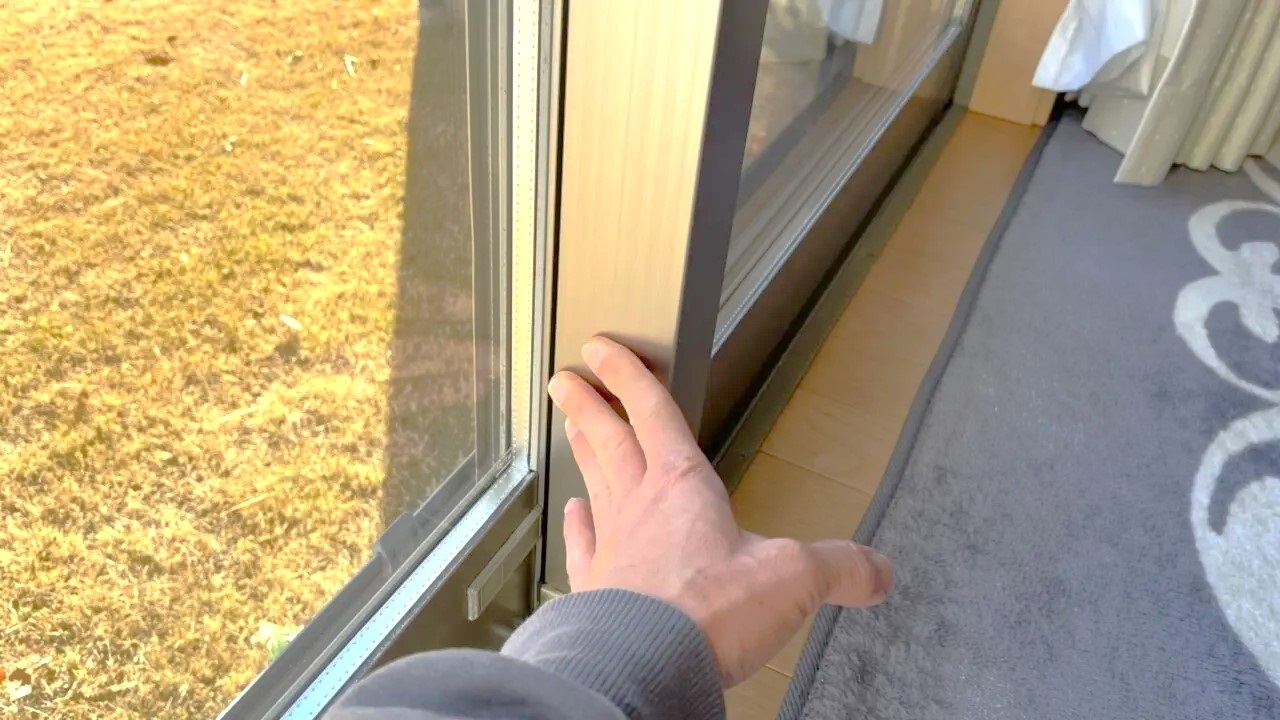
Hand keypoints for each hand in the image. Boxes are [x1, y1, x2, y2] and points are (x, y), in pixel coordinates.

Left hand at [547, 337, 893, 686]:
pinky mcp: (595, 590)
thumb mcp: (794, 578)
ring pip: (595, 482)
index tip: (602, 348)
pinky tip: (574, 514)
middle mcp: (639, 507)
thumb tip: (878, 571)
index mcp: (682, 485)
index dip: (628, 375)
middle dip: (590, 405)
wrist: (645, 665)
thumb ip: (838, 567)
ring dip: (582, 452)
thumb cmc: (709, 612)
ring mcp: (612, 548)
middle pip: (609, 440)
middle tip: (566, 380)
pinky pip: (582, 545)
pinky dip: (577, 526)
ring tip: (571, 427)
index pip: (652, 412)